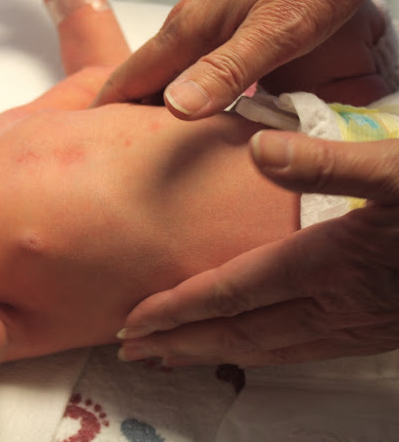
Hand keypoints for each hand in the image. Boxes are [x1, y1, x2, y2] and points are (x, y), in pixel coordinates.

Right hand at [94, 0, 397, 118]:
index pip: (131, 77)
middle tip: (126, 160)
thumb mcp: (278, 27)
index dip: (109, 113)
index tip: (92, 147)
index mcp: (190, 28)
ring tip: (161, 146)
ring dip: (163, 107)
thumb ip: (227, 69)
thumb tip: (176, 107)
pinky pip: (200, 64)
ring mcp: (212, 20)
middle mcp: (192, 23)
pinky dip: (196, 92)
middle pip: (147, 78)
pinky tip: (214, 112)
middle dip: (130, 117)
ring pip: (174, 72)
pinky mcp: (234, 20)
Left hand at [117, 133, 398, 365]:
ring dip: (213, 354)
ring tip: (172, 358)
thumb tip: (259, 149)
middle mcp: (336, 304)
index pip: (231, 292)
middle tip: (132, 352)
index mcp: (330, 262)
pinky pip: (305, 350)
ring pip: (268, 349)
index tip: (133, 321)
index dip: (178, 309)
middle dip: (181, 343)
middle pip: (239, 332)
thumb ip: (330, 161)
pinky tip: (249, 349)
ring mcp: (358, 323)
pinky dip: (263, 353)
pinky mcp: (376, 327)